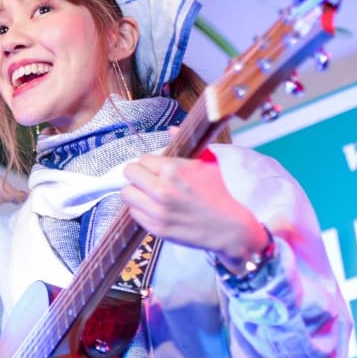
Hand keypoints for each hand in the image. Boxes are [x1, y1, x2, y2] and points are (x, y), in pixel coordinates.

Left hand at [120, 147, 266, 267]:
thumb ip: (184, 146)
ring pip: (127, 193)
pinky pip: (133, 213)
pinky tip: (155, 209)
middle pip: (129, 173)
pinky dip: (141, 210)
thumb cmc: (220, 194)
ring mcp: (157, 210)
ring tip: (149, 195)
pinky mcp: (155, 227)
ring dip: (136, 192)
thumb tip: (171, 129)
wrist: (229, 228)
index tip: (156, 169)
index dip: (149, 163)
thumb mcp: (207, 164)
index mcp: (173, 170)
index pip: (142, 159)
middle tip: (148, 180)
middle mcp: (161, 190)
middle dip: (138, 175)